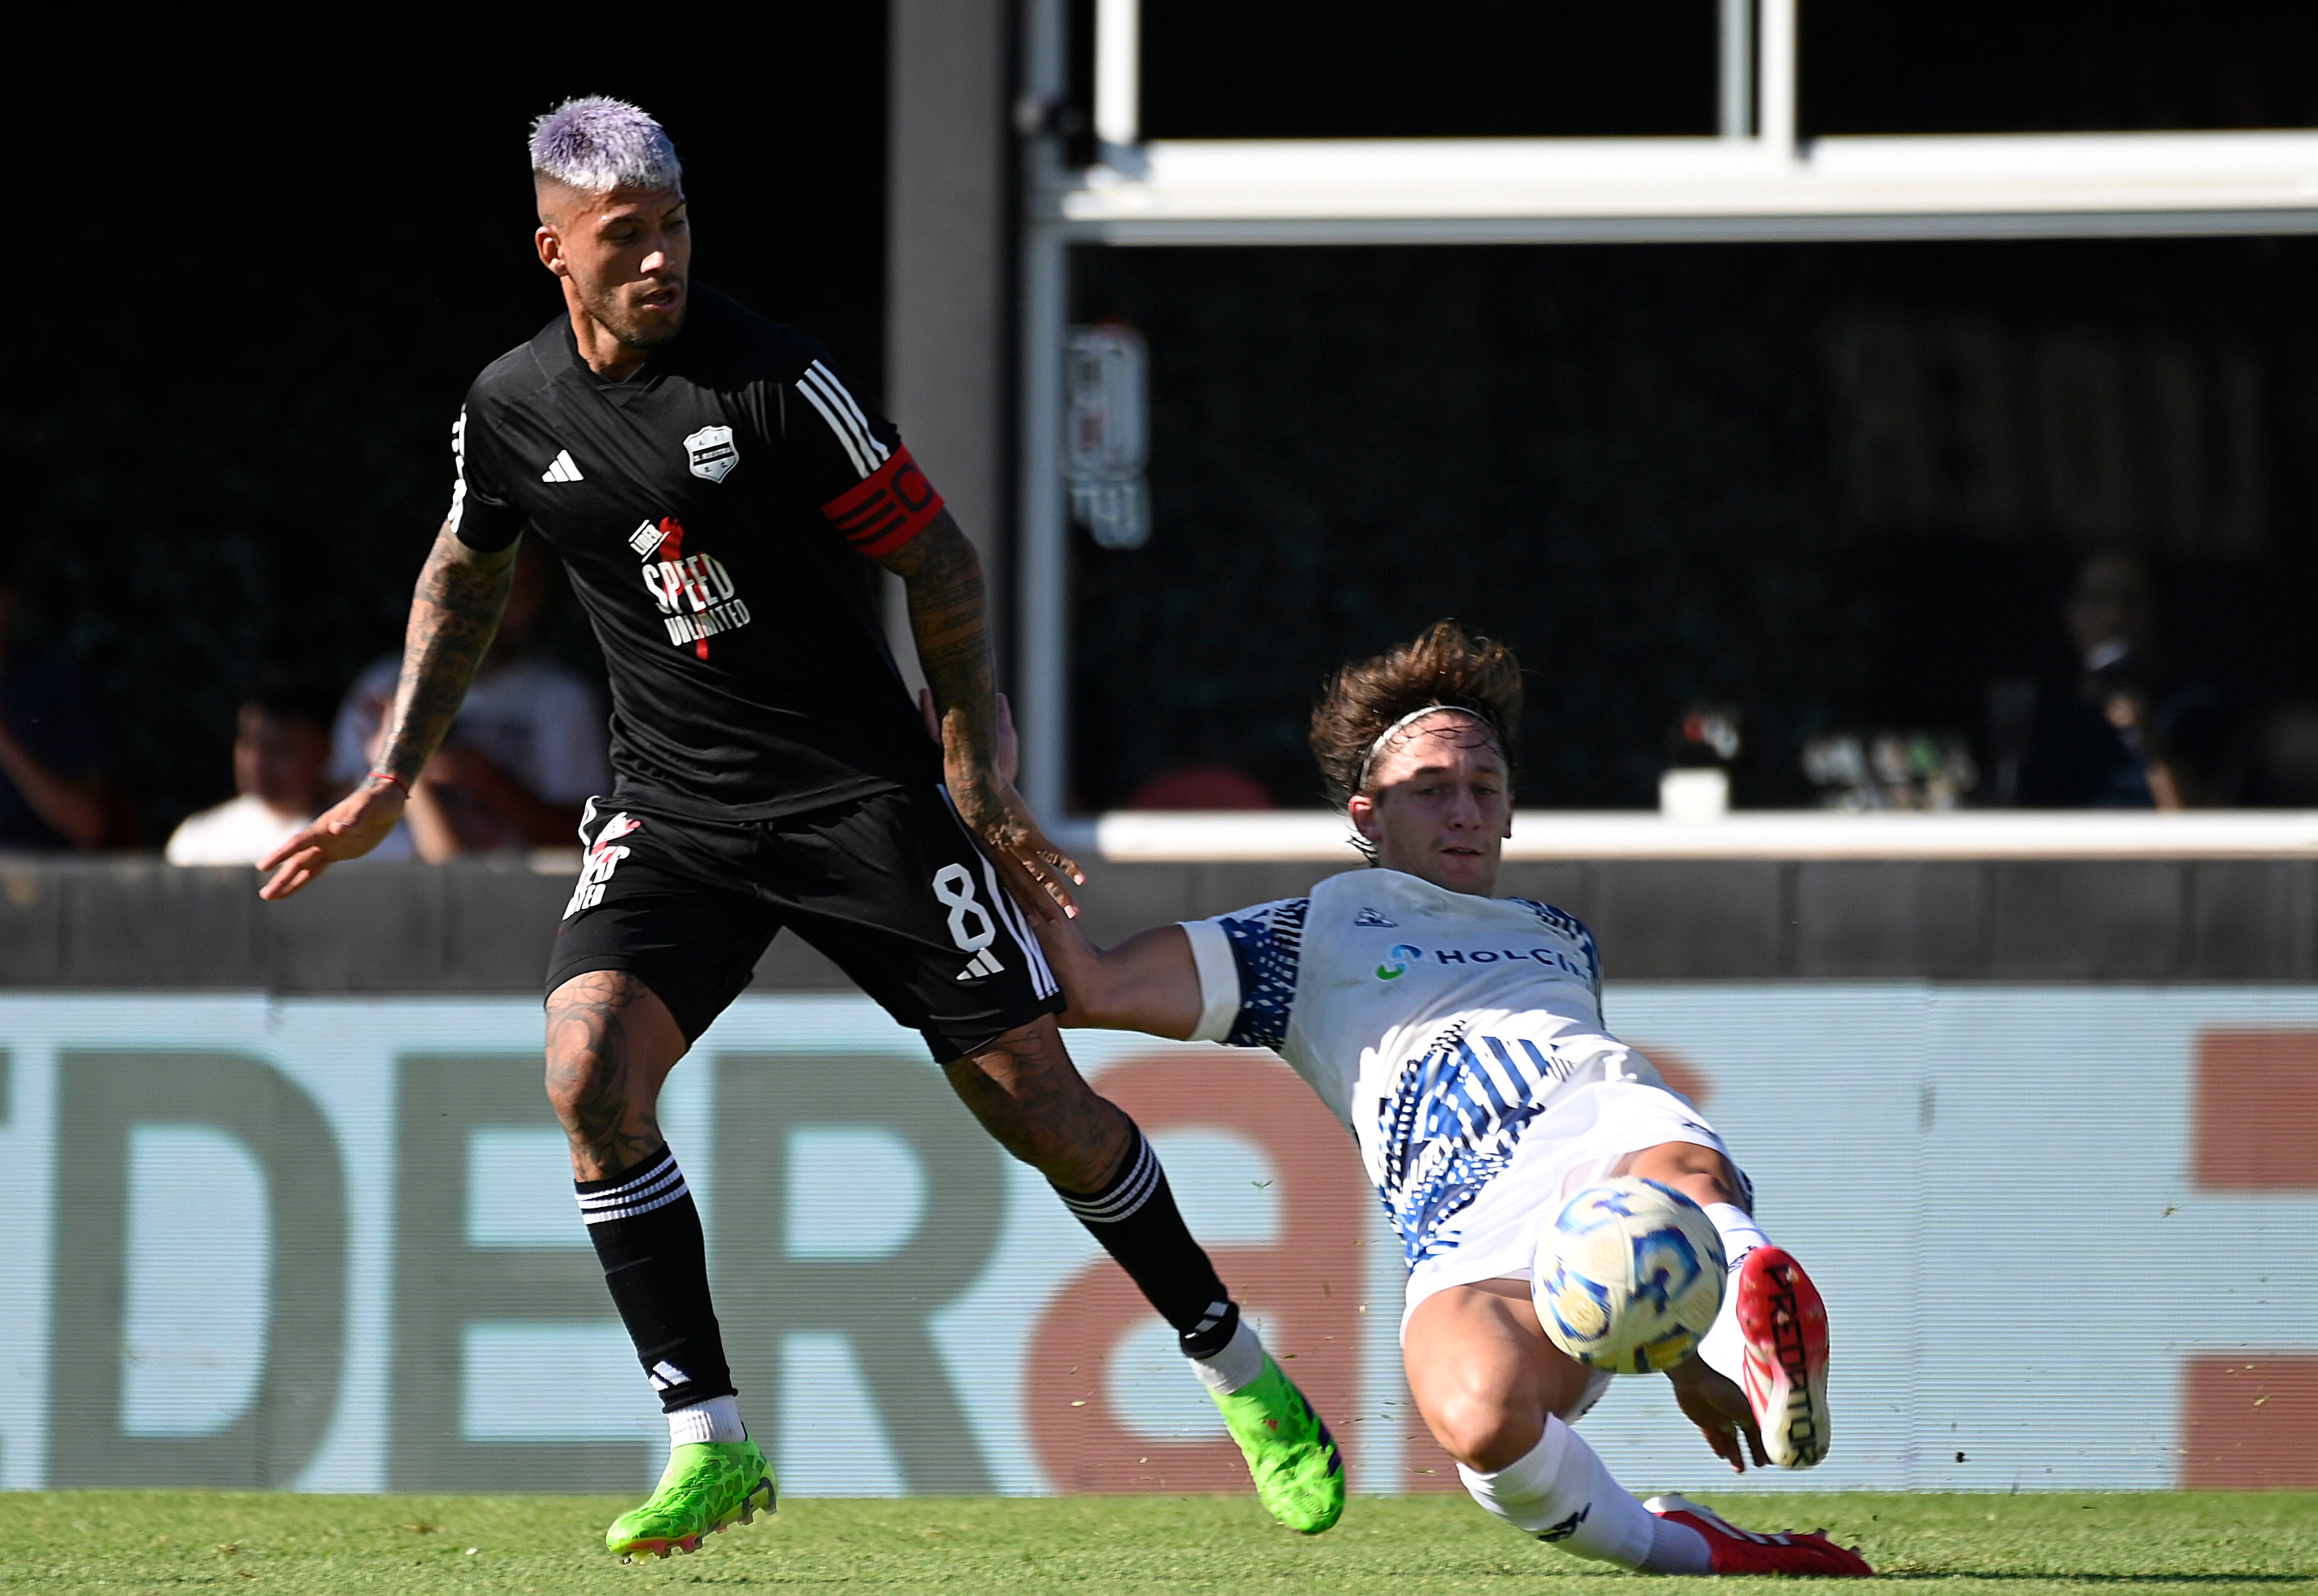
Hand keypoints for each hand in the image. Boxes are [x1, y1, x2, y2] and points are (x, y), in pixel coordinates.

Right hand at [257, 780, 406, 899]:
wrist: (388, 799)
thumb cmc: (377, 800)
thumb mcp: (368, 807)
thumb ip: (353, 819)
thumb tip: (335, 830)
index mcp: (324, 827)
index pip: (297, 843)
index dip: (280, 854)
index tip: (263, 867)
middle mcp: (321, 837)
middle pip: (296, 861)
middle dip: (281, 878)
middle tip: (264, 896)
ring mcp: (329, 846)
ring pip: (302, 867)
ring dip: (287, 881)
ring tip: (270, 896)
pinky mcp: (338, 852)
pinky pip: (316, 868)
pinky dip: (304, 879)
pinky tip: (292, 889)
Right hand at [920, 688, 1021, 784]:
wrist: (998, 790)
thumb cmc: (1003, 767)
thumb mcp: (1005, 736)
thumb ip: (1000, 716)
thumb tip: (999, 695)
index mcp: (968, 738)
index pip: (956, 716)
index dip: (951, 701)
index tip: (951, 683)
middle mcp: (956, 743)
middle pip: (941, 718)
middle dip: (935, 702)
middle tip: (935, 683)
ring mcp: (949, 749)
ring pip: (933, 725)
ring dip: (928, 708)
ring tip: (926, 691)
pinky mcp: (945, 755)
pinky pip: (933, 734)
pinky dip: (929, 718)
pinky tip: (928, 704)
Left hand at [946, 764, 1082, 921]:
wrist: (971, 779)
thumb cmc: (968, 792)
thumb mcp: (973, 815)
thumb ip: (985, 826)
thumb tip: (991, 827)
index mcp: (991, 852)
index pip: (1009, 884)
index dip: (1022, 903)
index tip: (1032, 921)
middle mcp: (1004, 855)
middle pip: (1027, 888)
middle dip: (1043, 909)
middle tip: (1057, 927)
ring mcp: (1017, 845)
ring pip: (1041, 877)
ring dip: (1059, 896)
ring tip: (1073, 913)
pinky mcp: (1028, 831)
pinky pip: (1051, 854)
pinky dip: (1068, 867)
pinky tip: (1081, 879)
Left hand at [1667, 1357, 1768, 1473]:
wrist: (1694, 1380)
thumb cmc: (1724, 1391)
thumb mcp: (1748, 1410)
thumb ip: (1763, 1425)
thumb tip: (1781, 1441)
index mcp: (1748, 1405)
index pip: (1763, 1427)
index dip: (1769, 1441)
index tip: (1775, 1456)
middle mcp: (1735, 1411)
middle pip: (1748, 1435)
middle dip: (1755, 1449)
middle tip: (1761, 1464)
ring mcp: (1719, 1416)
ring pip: (1730, 1439)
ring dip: (1735, 1455)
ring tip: (1740, 1470)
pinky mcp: (1703, 1420)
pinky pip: (1712, 1437)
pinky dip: (1718, 1446)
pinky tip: (1722, 1456)